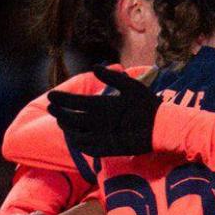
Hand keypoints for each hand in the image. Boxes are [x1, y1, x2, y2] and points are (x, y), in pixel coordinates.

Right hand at [48, 66, 162, 155]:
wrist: (163, 126)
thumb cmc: (147, 105)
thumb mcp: (131, 87)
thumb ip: (113, 77)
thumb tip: (94, 66)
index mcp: (102, 105)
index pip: (76, 103)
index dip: (63, 99)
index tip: (51, 95)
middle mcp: (99, 120)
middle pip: (72, 118)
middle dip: (60, 113)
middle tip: (52, 108)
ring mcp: (102, 135)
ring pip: (76, 133)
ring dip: (68, 127)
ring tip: (62, 120)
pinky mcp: (108, 148)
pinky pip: (89, 148)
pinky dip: (81, 144)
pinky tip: (75, 137)